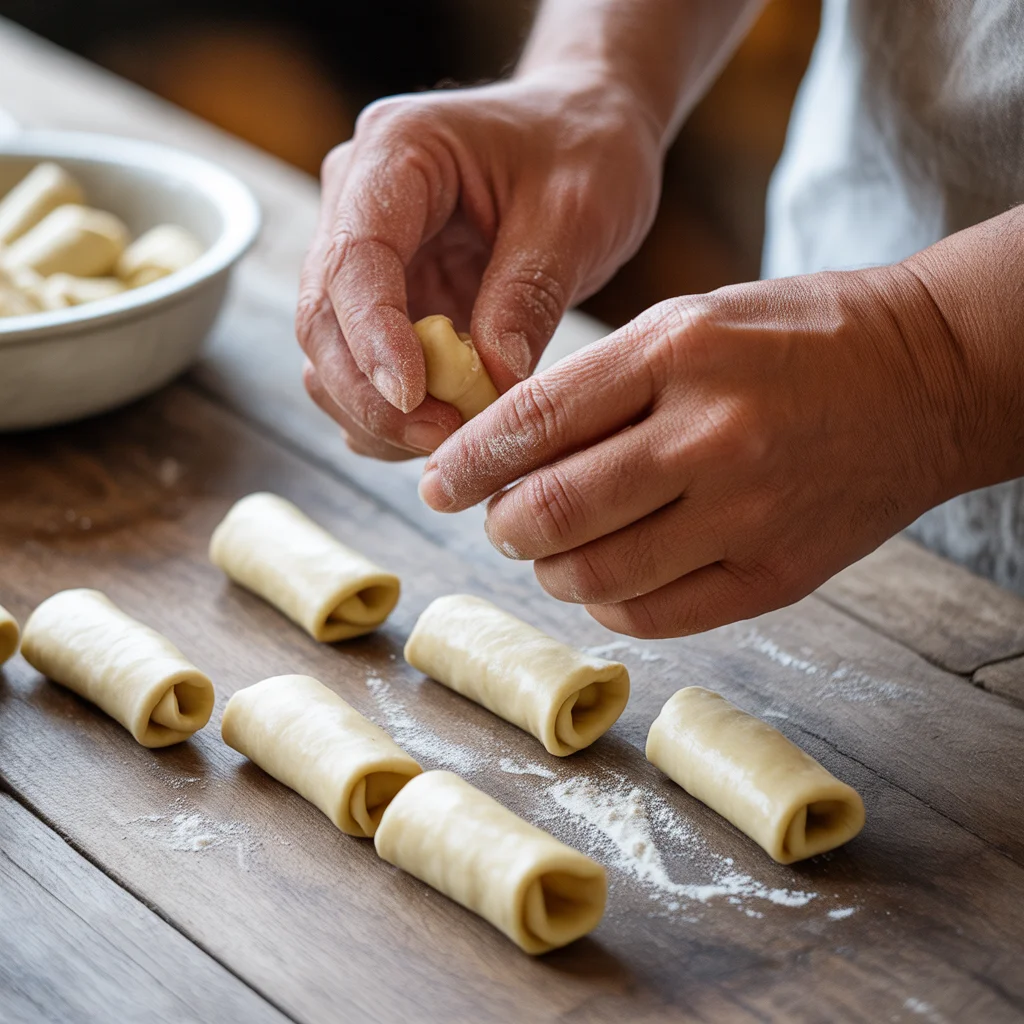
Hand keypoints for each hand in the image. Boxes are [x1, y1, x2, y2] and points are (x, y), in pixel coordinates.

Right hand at [296, 69, 662, 459]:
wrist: (582, 131)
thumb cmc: (584, 149)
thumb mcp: (576, 212)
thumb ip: (529, 294)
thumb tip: (492, 385)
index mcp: (395, 152)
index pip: (354, 257)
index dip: (372, 337)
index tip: (414, 398)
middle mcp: (357, 202)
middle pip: (323, 318)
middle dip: (372, 394)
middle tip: (444, 443)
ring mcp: (366, 255)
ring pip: (331, 355)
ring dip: (378, 414)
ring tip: (454, 442)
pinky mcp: (387, 299)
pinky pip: (365, 369)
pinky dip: (394, 412)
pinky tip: (442, 431)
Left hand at [418, 266, 976, 636]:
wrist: (924, 377)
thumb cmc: (795, 339)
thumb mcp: (690, 322)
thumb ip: (599, 386)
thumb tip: (508, 452)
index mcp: (677, 353)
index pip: (534, 420)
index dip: (468, 461)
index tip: (438, 481)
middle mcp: (709, 434)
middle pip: (554, 511)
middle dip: (502, 525)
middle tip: (497, 520)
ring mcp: (748, 512)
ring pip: (596, 576)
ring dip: (549, 570)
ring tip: (551, 549)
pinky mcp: (777, 575)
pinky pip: (654, 614)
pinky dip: (607, 603)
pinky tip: (608, 576)